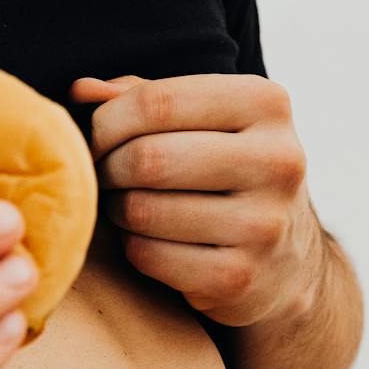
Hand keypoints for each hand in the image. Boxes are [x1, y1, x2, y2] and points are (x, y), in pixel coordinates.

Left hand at [69, 73, 323, 327]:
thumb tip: (82, 91)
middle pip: (146, 158)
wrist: (285, 261)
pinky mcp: (238, 277)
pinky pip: (148, 256)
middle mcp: (277, 160)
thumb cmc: (225, 175)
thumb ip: (143, 97)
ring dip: (117, 210)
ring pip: (142, 210)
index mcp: (267, 104)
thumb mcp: (202, 121)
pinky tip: (148, 240)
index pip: (156, 101)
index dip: (106, 123)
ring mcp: (262, 224)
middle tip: (105, 178)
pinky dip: (133, 248)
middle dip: (108, 169)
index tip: (97, 140)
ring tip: (127, 206)